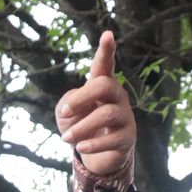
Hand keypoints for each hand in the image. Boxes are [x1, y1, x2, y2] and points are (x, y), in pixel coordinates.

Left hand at [56, 30, 135, 175]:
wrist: (96, 157)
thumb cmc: (80, 126)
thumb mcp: (66, 112)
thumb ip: (68, 102)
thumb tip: (75, 106)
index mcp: (101, 86)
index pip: (104, 66)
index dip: (106, 51)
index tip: (108, 34)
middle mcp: (117, 97)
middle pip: (105, 86)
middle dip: (81, 98)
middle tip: (64, 112)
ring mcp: (125, 117)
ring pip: (106, 114)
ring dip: (81, 127)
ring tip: (66, 138)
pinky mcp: (127, 138)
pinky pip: (112, 139)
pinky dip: (92, 144)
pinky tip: (80, 147)